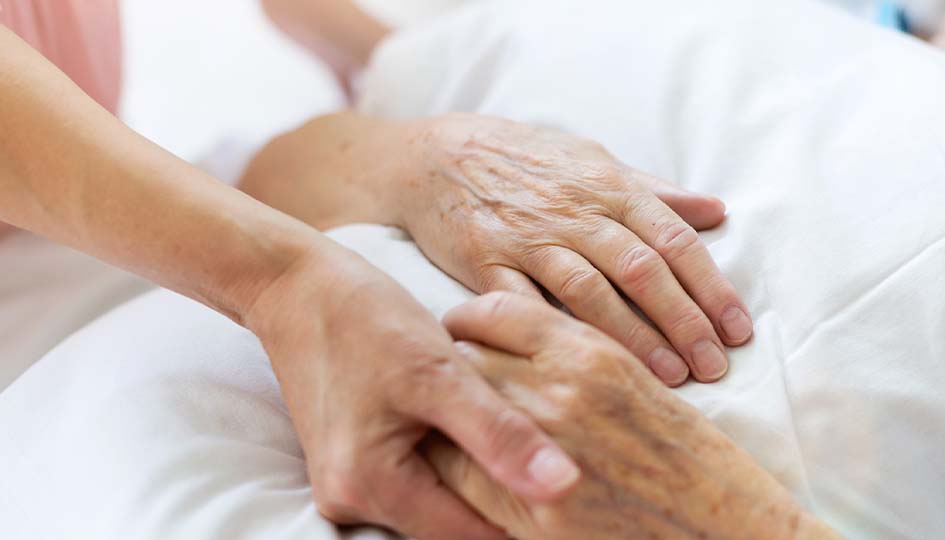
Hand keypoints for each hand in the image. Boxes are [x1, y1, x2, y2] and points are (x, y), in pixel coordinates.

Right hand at [242, 112, 752, 385]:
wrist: (433, 156)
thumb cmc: (524, 163)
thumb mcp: (592, 162)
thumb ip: (654, 192)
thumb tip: (716, 211)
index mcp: (609, 187)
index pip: (674, 240)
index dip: (711, 287)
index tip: (738, 331)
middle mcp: (574, 212)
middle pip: (641, 270)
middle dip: (684, 321)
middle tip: (715, 367)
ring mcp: (528, 240)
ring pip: (590, 292)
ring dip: (634, 337)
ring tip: (670, 378)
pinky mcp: (485, 264)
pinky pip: (524, 307)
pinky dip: (553, 338)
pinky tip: (580, 370)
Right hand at [244, 247, 580, 539]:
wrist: (296, 286)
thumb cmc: (364, 318)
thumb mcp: (440, 372)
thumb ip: (500, 434)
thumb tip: (564, 488)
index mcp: (371, 487)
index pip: (474, 536)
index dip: (531, 517)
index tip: (579, 492)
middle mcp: (353, 500)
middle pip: (455, 524)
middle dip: (507, 498)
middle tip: (562, 463)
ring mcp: (351, 484)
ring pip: (441, 501)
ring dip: (482, 476)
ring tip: (527, 442)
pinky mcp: (357, 463)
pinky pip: (421, 477)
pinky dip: (457, 457)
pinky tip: (484, 426)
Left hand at [424, 293, 840, 539]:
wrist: (719, 523)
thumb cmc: (684, 451)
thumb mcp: (633, 379)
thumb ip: (572, 353)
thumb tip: (511, 336)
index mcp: (591, 352)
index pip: (495, 312)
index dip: (466, 319)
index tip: (458, 329)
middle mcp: (561, 393)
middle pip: (465, 358)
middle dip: (450, 364)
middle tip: (442, 374)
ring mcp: (542, 453)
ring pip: (453, 417)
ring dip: (443, 416)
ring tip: (444, 417)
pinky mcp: (532, 514)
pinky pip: (460, 480)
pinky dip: (452, 469)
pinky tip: (458, 465)